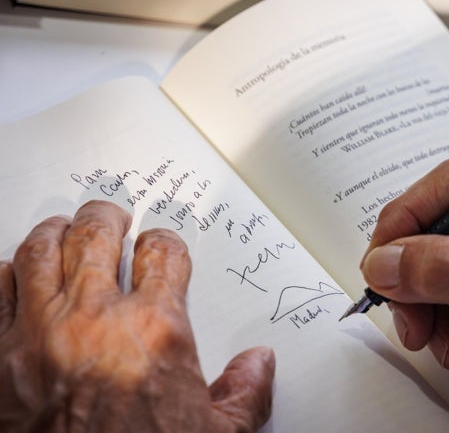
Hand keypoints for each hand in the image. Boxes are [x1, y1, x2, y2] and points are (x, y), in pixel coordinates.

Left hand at [0, 200, 274, 431]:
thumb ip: (245, 394)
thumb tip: (260, 364)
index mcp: (155, 332)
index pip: (163, 253)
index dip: (165, 242)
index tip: (162, 247)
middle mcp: (95, 321)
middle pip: (97, 234)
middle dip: (108, 218)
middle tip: (112, 217)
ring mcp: (39, 334)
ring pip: (40, 249)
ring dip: (55, 232)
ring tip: (64, 229)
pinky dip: (5, 273)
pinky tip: (16, 272)